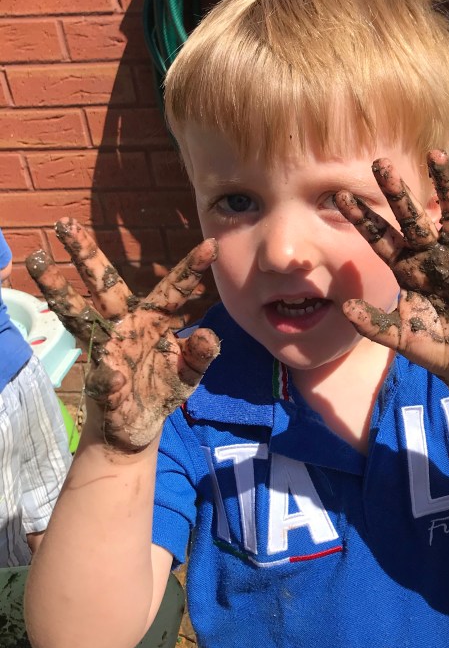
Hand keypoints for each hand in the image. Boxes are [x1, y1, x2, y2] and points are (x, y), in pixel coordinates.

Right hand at [26, 219, 219, 452]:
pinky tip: (115, 379)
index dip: (191, 268)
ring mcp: (108, 348)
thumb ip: (202, 353)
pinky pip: (104, 378)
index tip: (210, 244)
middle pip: (103, 284)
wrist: (140, 424)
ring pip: (78, 314)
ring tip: (39, 264)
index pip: (173, 288)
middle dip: (86, 254)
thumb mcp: (191, 371)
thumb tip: (208, 336)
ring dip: (58, 290)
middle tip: (66, 223)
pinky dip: (110, 381)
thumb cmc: (164, 387)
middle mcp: (125, 325)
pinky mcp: (102, 381)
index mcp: (154, 318)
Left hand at [335, 151, 448, 426]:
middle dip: (397, 193)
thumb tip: (345, 308)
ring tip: (439, 158)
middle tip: (380, 164)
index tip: (339, 195)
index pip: (380, 238)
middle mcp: (432, 258)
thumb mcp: (398, 337)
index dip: (362, 218)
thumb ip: (373, 324)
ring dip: (447, 188)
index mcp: (407, 269)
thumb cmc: (433, 345)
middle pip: (412, 219)